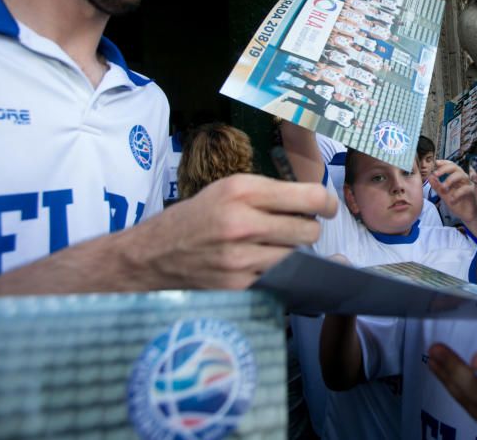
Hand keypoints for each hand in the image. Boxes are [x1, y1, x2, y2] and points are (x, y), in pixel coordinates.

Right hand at [128, 173, 335, 289]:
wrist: (150, 255)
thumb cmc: (195, 218)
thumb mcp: (227, 189)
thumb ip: (270, 194)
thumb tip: (317, 204)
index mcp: (242, 190)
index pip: (310, 197)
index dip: (326, 204)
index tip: (326, 208)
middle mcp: (242, 222)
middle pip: (309, 230)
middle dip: (309, 230)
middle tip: (295, 229)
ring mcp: (240, 258)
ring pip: (298, 258)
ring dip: (295, 254)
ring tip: (275, 248)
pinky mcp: (237, 286)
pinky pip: (280, 280)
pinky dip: (281, 275)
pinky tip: (266, 267)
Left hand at [428, 159, 476, 226]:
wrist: (467, 216)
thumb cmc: (458, 204)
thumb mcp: (445, 195)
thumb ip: (437, 187)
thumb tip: (430, 177)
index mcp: (456, 178)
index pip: (451, 166)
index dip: (444, 163)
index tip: (436, 162)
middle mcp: (463, 179)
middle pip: (456, 167)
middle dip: (444, 169)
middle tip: (435, 174)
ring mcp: (469, 184)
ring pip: (461, 175)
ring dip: (449, 180)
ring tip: (443, 188)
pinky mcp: (473, 192)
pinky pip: (465, 189)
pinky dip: (457, 194)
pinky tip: (452, 200)